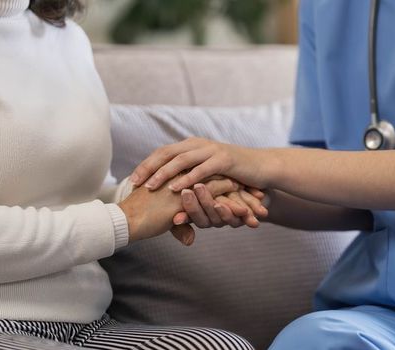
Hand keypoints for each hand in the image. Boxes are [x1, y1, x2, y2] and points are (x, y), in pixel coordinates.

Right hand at [119, 176, 260, 244]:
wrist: (128, 219)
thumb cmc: (142, 219)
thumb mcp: (167, 220)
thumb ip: (182, 225)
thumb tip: (191, 238)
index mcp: (186, 181)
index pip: (215, 182)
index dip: (233, 191)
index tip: (250, 198)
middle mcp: (190, 180)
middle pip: (225, 183)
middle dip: (245, 193)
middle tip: (264, 200)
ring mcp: (190, 186)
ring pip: (226, 191)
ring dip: (245, 201)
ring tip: (262, 209)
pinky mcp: (190, 196)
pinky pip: (218, 200)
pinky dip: (235, 208)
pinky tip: (249, 215)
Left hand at [128, 137, 274, 192]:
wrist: (261, 167)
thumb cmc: (233, 173)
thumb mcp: (207, 171)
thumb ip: (189, 174)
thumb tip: (167, 185)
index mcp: (192, 145)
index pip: (163, 152)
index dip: (146, 164)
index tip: (132, 179)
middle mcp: (199, 144)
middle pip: (167, 153)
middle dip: (148, 167)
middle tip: (134, 182)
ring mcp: (211, 150)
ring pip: (181, 160)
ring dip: (164, 173)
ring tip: (151, 186)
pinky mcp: (224, 160)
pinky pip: (201, 169)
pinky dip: (187, 179)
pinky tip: (175, 189)